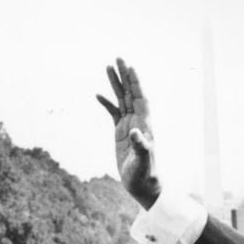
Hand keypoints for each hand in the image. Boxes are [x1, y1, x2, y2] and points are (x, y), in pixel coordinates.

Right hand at [97, 58, 160, 209]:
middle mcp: (138, 121)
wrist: (142, 184)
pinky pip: (113, 113)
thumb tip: (135, 132)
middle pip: (131, 93)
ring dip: (115, 84)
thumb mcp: (142, 161)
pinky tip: (98, 95)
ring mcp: (129, 125)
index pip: (140, 98)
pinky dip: (106, 103)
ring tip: (108, 67)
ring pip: (122, 99)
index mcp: (144, 124)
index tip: (130, 67)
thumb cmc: (145, 174)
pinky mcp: (120, 133)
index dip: (136, 83)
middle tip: (118, 58)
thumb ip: (140, 146)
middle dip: (124, 76)